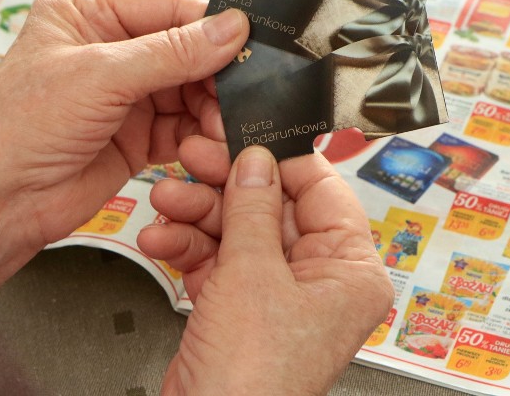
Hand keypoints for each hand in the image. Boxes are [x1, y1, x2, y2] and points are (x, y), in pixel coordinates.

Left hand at [0, 0, 247, 313]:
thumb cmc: (23, 127)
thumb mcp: (99, 78)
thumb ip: (171, 53)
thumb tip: (234, 27)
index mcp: (87, 13)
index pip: (165, 6)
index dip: (210, 24)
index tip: (253, 41)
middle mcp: (109, 49)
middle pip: (185, 50)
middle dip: (217, 73)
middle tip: (252, 92)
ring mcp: (124, 95)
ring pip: (190, 91)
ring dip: (214, 108)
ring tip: (233, 125)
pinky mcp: (136, 137)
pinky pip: (183, 128)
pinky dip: (202, 137)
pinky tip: (216, 145)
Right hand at [138, 144, 392, 394]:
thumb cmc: (254, 381)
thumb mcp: (251, 274)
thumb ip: (252, 209)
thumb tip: (256, 162)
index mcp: (348, 271)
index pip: (322, 191)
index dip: (280, 161)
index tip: (247, 138)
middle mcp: (318, 280)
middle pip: (272, 208)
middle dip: (224, 186)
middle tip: (195, 159)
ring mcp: (276, 294)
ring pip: (238, 230)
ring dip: (196, 214)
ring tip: (167, 201)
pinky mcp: (240, 306)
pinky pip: (217, 259)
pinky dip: (187, 246)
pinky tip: (161, 238)